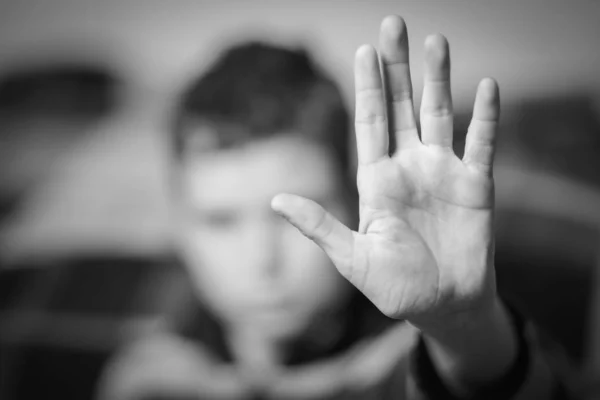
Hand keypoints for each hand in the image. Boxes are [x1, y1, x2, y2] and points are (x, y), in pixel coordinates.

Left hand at [271, 15, 499, 324]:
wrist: (444, 308)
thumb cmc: (396, 288)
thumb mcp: (352, 258)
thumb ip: (319, 226)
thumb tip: (274, 200)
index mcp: (376, 180)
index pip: (369, 122)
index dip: (366, 87)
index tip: (363, 50)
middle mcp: (408, 167)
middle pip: (400, 107)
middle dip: (396, 68)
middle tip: (392, 25)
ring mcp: (442, 172)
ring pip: (440, 114)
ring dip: (438, 79)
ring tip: (435, 41)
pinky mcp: (476, 185)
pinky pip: (482, 143)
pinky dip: (487, 116)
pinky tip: (488, 86)